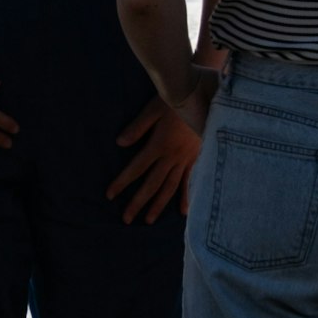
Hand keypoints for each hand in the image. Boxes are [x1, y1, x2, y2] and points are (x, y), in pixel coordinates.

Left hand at [107, 91, 200, 221]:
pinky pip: (190, 182)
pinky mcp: (197, 159)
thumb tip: (119, 143)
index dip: (122, 182)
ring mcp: (186, 160)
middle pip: (152, 184)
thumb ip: (138, 127)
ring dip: (158, 205)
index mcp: (159, 145)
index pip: (136, 168)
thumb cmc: (178, 99)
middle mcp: (172, 157)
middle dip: (138, 202)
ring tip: (148, 220)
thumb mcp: (154, 109)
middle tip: (126, 219)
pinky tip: (183, 212)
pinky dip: (186, 197)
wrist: (207, 97)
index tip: (110, 195)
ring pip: (170, 187)